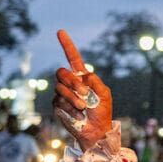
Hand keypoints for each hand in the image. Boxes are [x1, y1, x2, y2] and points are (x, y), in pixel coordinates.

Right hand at [53, 29, 113, 150]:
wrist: (96, 130)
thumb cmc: (102, 112)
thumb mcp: (105, 94)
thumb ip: (96, 82)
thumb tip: (83, 75)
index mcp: (83, 77)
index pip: (73, 57)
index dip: (67, 45)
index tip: (60, 31)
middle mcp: (70, 83)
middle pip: (61, 73)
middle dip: (72, 82)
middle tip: (84, 94)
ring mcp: (62, 94)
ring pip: (59, 88)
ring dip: (73, 98)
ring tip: (84, 108)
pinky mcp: (57, 106)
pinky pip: (59, 102)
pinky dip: (71, 109)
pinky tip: (79, 116)